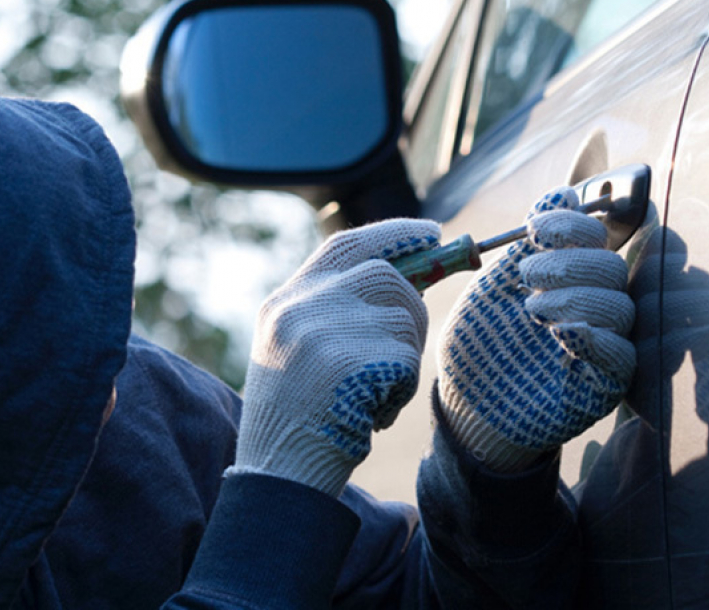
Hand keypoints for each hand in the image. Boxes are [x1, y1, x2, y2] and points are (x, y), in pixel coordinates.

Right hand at [228, 219, 440, 496]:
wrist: (278, 475)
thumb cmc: (296, 420)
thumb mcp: (298, 352)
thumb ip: (335, 312)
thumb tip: (407, 281)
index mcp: (283, 303)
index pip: (344, 246)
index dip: (392, 234)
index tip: (429, 233)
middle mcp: (299, 307)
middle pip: (384, 276)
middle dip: (412, 305)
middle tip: (410, 341)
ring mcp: (323, 330)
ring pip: (402, 317)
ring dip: (405, 357)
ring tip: (375, 394)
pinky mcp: (351, 361)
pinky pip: (407, 360)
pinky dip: (402, 390)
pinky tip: (373, 414)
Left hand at [438, 187, 635, 471]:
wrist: (466, 402)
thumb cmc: (477, 343)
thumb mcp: (490, 289)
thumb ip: (522, 248)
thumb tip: (560, 196)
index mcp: (565, 275)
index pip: (595, 236)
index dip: (573, 224)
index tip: (538, 229)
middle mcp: (589, 303)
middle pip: (611, 266)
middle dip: (569, 263)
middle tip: (527, 278)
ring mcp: (601, 342)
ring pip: (619, 305)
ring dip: (575, 298)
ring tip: (532, 311)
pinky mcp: (605, 381)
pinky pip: (623, 354)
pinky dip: (594, 338)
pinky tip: (563, 333)